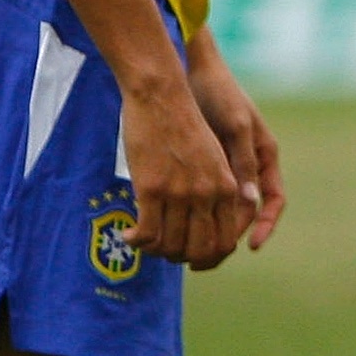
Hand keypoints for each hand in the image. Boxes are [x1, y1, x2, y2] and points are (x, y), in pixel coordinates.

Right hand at [120, 74, 247, 270]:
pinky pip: (147, 234)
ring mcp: (181, 193)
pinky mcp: (152, 189)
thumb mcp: (213, 157)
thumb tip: (209, 223)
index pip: (226, 242)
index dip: (210, 258)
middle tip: (166, 254)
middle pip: (201, 250)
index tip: (193, 260)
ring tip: (144, 242)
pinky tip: (129, 236)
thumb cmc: (183, 123)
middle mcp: (208, 195)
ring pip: (172, 245)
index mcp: (227, 188)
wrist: (161, 95)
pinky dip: (137, 242)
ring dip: (157, 252)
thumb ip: (217, 188)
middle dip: (183, 259)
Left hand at [186, 30, 285, 259]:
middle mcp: (248, 164)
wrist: (190, 68)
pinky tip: (174, 222)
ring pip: (223, 207)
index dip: (266, 225)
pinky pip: (204, 194)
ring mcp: (227, 163)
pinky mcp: (204, 161)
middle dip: (229, 237)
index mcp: (264, 156)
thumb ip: (242, 162)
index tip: (251, 246)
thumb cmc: (218, 91)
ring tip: (188, 249)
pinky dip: (193, 211)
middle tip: (208, 258)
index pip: (273, 201)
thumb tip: (252, 200)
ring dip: (209, 228)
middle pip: (245, 211)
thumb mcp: (235, 125)